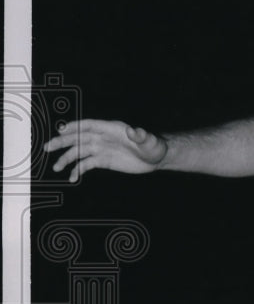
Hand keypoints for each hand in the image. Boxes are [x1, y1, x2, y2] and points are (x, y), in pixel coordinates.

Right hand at [43, 119, 167, 181]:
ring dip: (66, 158)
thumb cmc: (153, 146)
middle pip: (78, 137)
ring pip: (79, 151)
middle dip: (62, 142)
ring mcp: (101, 149)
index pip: (89, 125)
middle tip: (47, 147)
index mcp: (111, 129)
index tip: (61, 130)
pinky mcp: (103, 160)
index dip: (75, 127)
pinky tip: (72, 178)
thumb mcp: (149, 141)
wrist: (156, 158)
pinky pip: (86, 164)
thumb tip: (134, 131)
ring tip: (56, 167)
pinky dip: (78, 170)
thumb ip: (140, 136)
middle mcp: (103, 137)